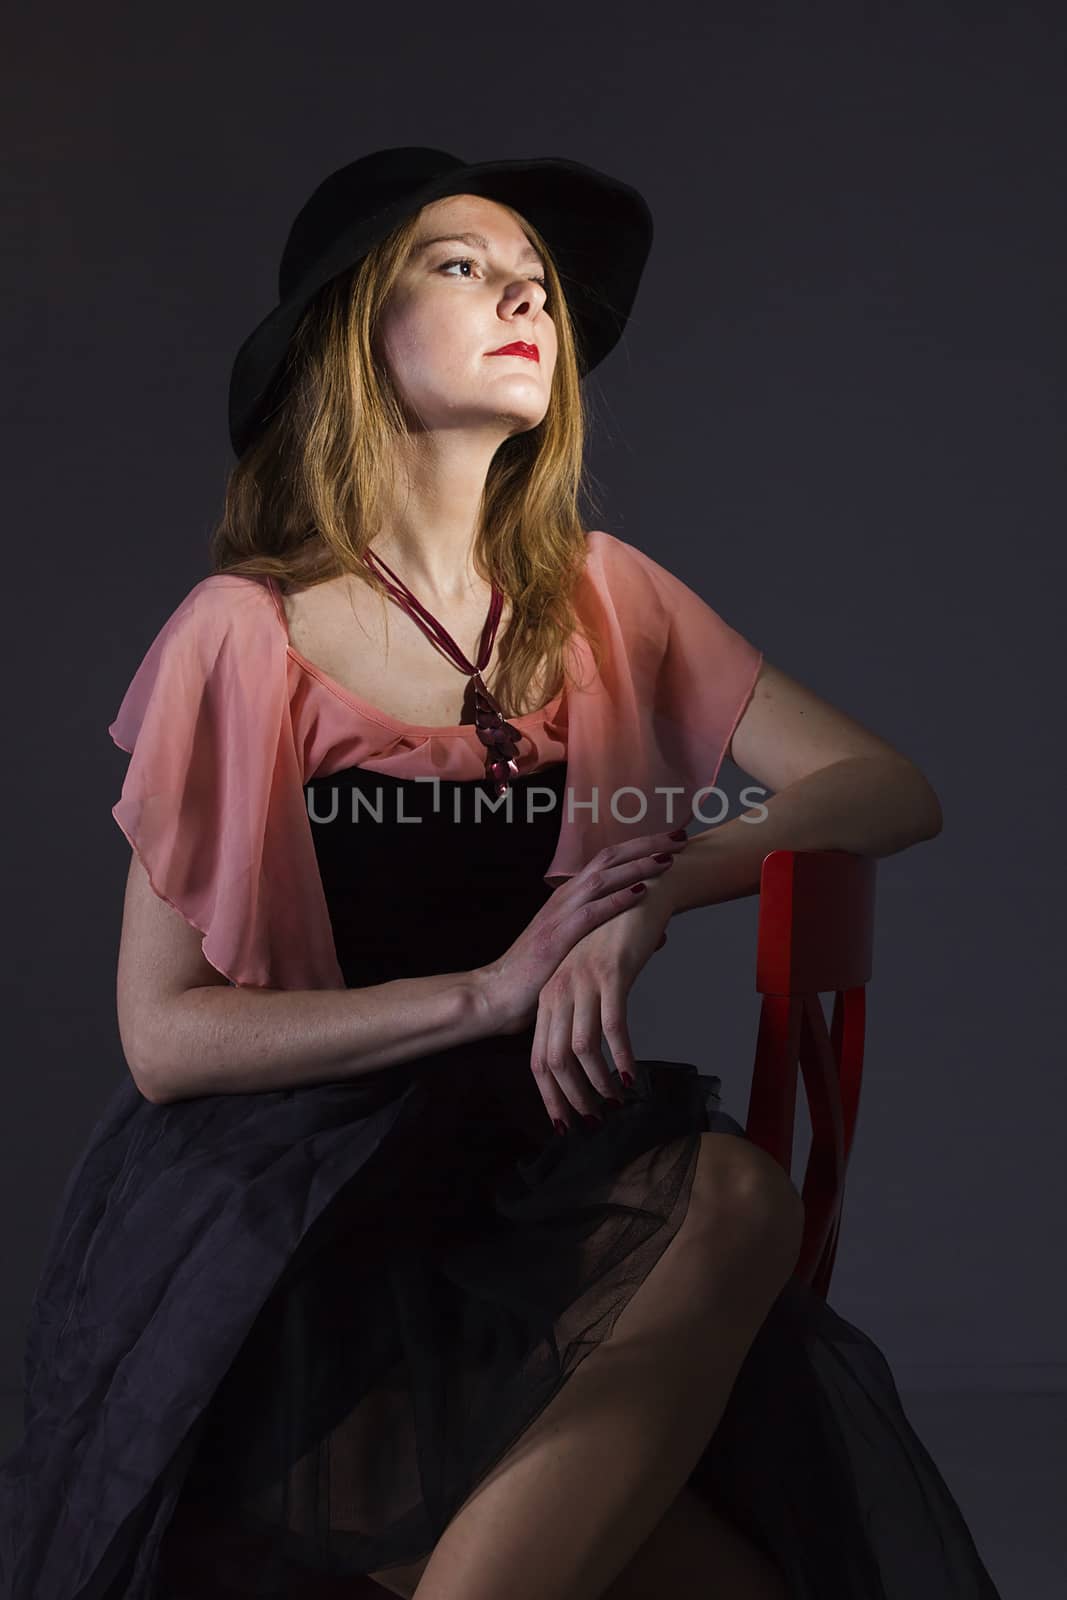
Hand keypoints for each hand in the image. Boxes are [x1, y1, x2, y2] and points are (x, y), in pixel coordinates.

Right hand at [472, 830, 688, 1038]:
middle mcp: (564, 898)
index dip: (640, 848)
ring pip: (603, 878)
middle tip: (679, 836)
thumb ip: (616, 938)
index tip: (670, 841)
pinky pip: (591, 912)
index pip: (608, 861)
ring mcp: (558, 915)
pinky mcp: (556, 937)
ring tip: (668, 858)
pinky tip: (641, 892)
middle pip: (609, 858)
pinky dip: (617, 900)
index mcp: (568, 898)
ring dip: (637, 866)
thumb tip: (659, 935)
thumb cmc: (537, 977)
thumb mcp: (581, 952)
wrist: (495, 994)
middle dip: (646, 846)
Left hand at [530, 874, 675, 1130]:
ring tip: (616, 1103)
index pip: (539, 1058)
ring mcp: (583, 982)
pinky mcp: (611, 974)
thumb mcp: (588, 980)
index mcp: (550, 998)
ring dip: (599, 1083)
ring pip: (582, 1049)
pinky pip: (613, 1026)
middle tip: (593, 1123)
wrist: (638, 894)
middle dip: (571, 1098)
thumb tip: (582, 1061)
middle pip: (554, 1060)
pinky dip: (621, 1057)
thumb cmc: (614, 942)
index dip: (550, 1095)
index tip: (565, 1124)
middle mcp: (559, 991)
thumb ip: (580, 1014)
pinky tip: (632, 1077)